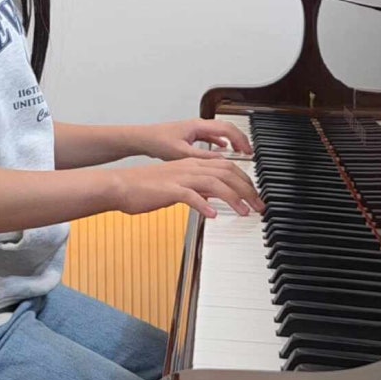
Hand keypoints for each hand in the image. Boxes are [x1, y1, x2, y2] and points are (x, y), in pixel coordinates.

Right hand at [112, 155, 264, 218]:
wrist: (121, 185)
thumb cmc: (146, 187)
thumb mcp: (177, 185)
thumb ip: (196, 188)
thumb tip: (213, 197)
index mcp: (191, 164)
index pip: (227, 166)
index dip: (245, 179)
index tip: (255, 194)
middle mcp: (189, 167)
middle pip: (226, 172)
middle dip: (247, 189)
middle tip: (259, 205)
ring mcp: (179, 177)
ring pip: (214, 183)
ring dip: (233, 197)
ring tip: (245, 211)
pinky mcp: (169, 190)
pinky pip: (191, 196)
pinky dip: (204, 205)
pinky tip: (212, 215)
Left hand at [139, 118, 251, 161]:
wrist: (142, 139)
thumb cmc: (157, 142)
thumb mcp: (182, 153)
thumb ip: (203, 157)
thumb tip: (222, 161)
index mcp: (198, 126)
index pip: (228, 128)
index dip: (241, 140)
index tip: (249, 151)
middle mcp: (199, 125)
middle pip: (227, 128)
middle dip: (241, 139)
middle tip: (250, 153)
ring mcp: (195, 129)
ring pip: (220, 131)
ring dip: (232, 141)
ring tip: (241, 152)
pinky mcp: (191, 135)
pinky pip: (212, 136)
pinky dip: (221, 142)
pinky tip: (223, 150)